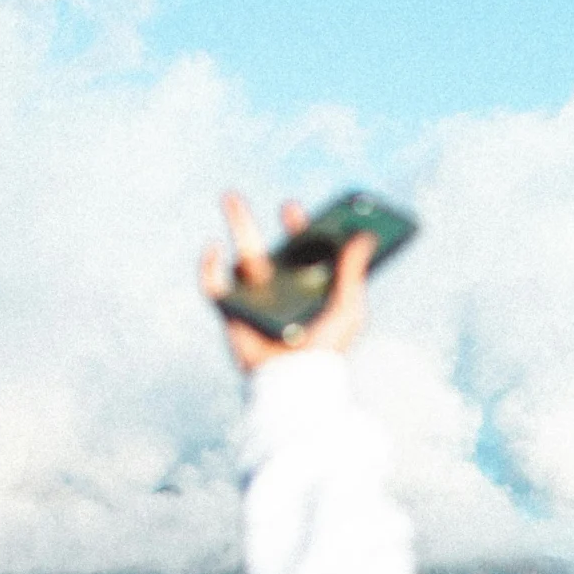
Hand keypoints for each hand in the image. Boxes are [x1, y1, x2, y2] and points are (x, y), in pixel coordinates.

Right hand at [198, 192, 375, 370]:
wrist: (299, 381)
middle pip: (265, 246)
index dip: (297, 227)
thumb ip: (353, 271)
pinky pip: (214, 287)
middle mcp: (278, 290)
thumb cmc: (326, 350)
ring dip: (237, 225)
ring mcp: (254, 301)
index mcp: (304, 286)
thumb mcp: (347, 307)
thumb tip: (364, 236)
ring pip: (241, 258)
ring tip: (231, 197)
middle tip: (251, 192)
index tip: (293, 209)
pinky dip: (209, 267)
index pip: (299, 250)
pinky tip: (215, 248)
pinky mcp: (233, 315)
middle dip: (260, 218)